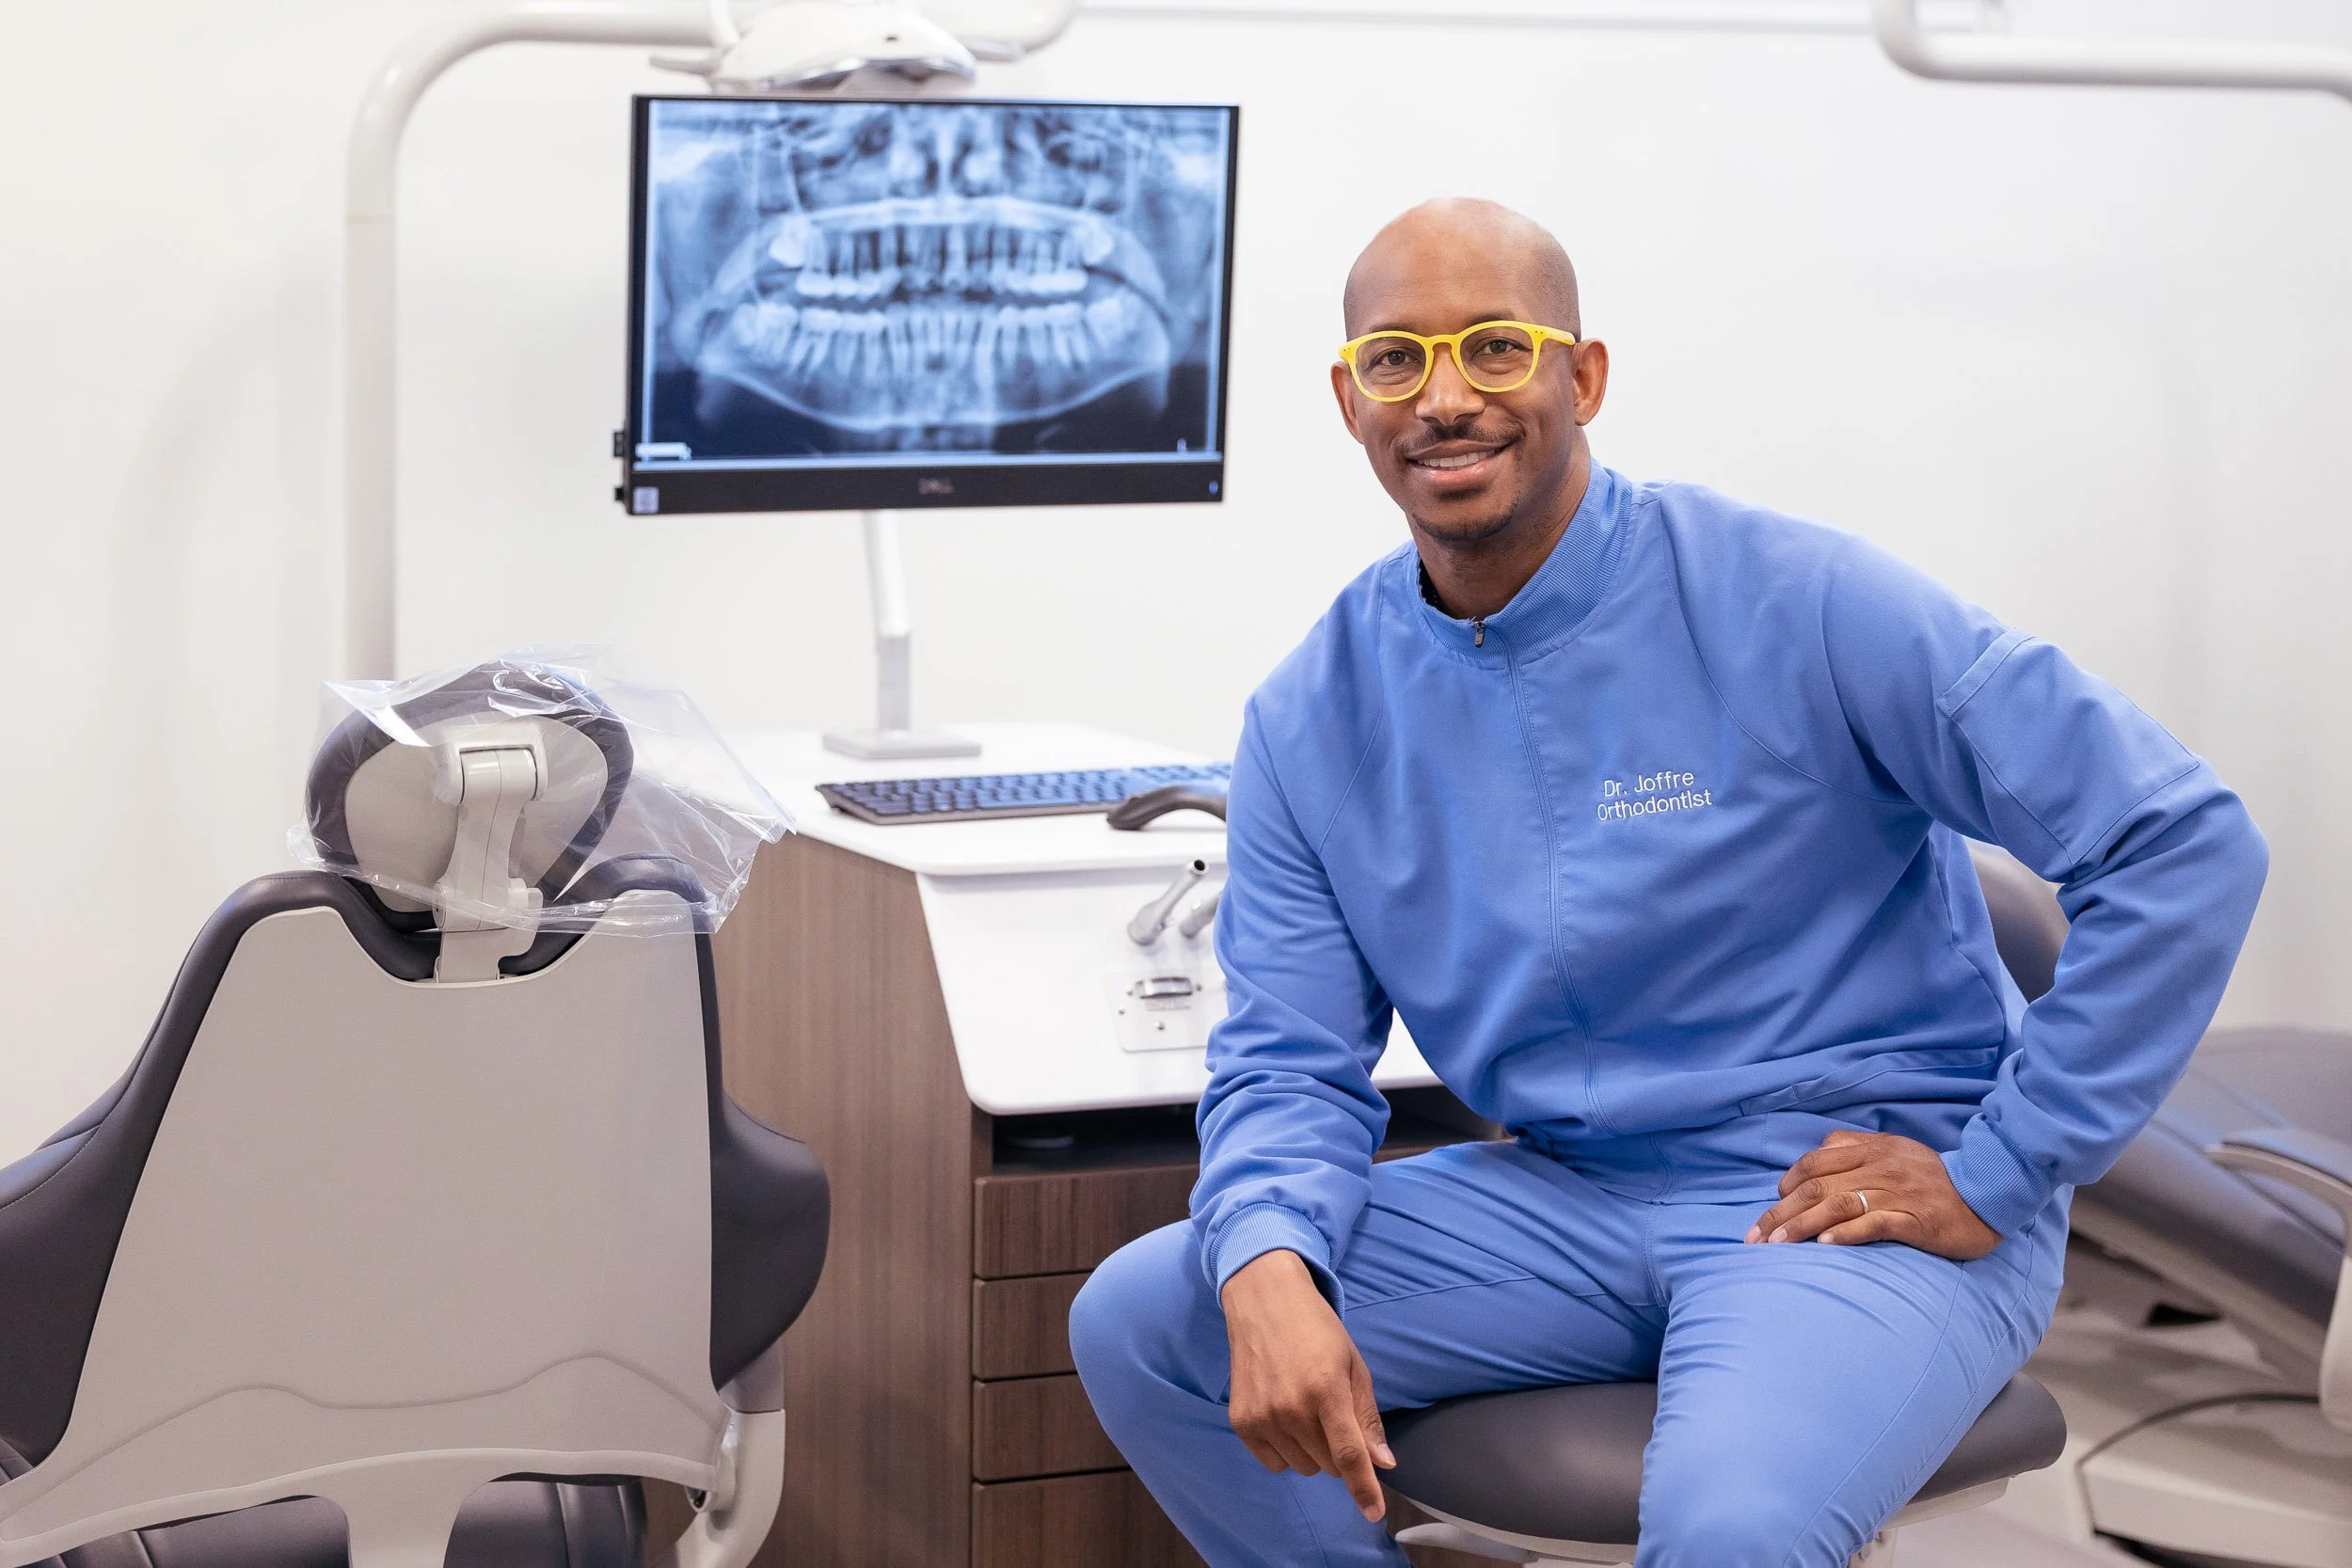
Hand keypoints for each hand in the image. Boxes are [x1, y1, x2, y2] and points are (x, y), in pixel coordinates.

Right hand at [1219, 1249, 1394, 1519]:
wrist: (1263, 1300)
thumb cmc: (1316, 1329)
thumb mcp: (1353, 1365)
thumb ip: (1367, 1418)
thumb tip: (1383, 1463)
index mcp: (1326, 1389)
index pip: (1348, 1455)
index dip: (1364, 1488)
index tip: (1374, 1512)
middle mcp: (1291, 1407)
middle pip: (1328, 1464)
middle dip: (1339, 1450)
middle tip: (1332, 1412)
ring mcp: (1262, 1416)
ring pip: (1303, 1467)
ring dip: (1312, 1450)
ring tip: (1306, 1408)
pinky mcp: (1241, 1421)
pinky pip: (1274, 1463)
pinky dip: (1286, 1450)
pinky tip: (1284, 1416)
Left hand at [1746, 1129, 2000, 1259]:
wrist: (1989, 1193)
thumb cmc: (1936, 1179)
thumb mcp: (1895, 1152)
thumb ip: (1856, 1150)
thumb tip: (1815, 1158)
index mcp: (1871, 1149)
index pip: (1814, 1163)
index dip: (1786, 1186)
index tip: (1769, 1211)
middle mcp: (1879, 1167)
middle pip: (1817, 1186)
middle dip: (1781, 1213)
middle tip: (1755, 1239)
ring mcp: (1897, 1192)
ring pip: (1838, 1204)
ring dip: (1803, 1225)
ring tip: (1778, 1246)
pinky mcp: (1916, 1218)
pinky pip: (1876, 1223)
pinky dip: (1848, 1233)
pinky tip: (1826, 1245)